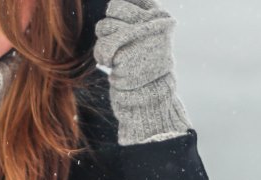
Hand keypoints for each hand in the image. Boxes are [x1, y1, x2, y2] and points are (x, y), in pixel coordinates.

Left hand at [92, 0, 191, 144]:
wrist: (152, 91)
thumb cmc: (148, 61)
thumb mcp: (150, 34)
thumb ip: (137, 17)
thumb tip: (114, 4)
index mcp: (160, 17)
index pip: (127, 1)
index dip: (119, 11)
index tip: (122, 25)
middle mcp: (151, 24)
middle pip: (114, 8)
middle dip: (108, 24)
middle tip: (115, 39)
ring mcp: (138, 38)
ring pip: (104, 26)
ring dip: (103, 41)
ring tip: (115, 53)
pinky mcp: (125, 54)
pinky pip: (101, 47)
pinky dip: (101, 56)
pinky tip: (112, 64)